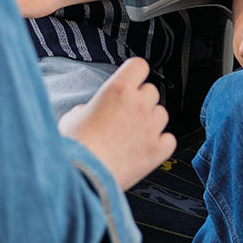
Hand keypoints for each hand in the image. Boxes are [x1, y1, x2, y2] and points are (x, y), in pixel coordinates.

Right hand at [58, 58, 174, 189]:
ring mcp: (150, 127)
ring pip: (162, 113)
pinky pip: (169, 139)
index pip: (139, 66)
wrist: (82, 176)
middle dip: (141, 100)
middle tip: (126, 115)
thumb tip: (92, 112)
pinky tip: (145, 148)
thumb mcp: (73, 116)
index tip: (131, 82)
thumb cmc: (74, 147)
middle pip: (152, 91)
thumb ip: (90, 107)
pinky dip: (160, 143)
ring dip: (151, 121)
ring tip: (133, 135)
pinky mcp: (157, 150)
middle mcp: (138, 104)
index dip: (135, 73)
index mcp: (117, 89)